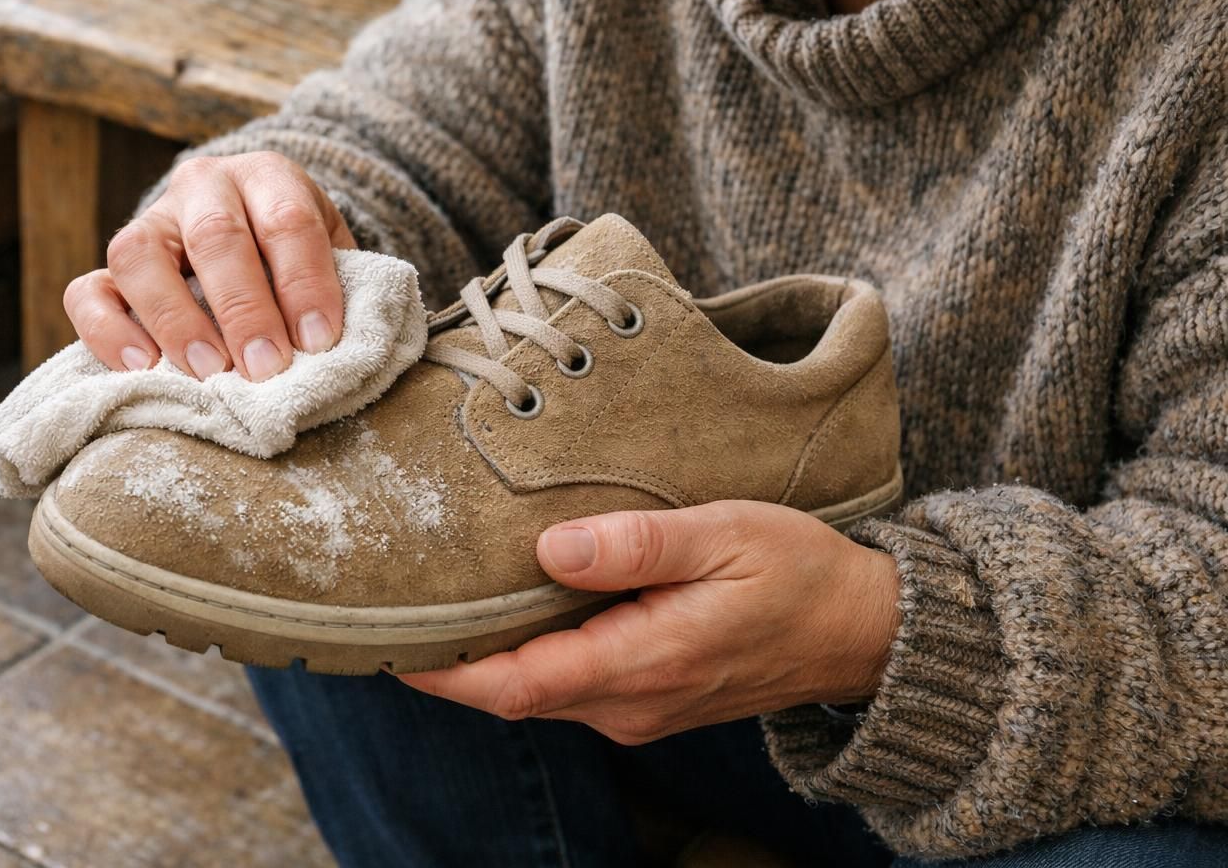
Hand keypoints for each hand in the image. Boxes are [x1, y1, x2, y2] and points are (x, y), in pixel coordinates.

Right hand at [64, 152, 356, 380]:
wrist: (252, 239)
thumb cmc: (300, 260)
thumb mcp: (332, 256)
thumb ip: (337, 288)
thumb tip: (337, 351)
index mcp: (268, 177)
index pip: (287, 219)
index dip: (304, 282)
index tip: (318, 340)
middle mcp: (202, 188)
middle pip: (215, 235)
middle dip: (244, 308)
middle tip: (266, 367)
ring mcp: (149, 223)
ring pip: (139, 255)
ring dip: (175, 319)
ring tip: (209, 372)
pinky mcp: (109, 267)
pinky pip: (87, 291)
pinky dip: (109, 331)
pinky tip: (144, 369)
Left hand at [400, 501, 900, 743]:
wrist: (861, 630)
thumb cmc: (798, 573)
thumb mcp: (724, 536)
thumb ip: (638, 545)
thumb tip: (551, 550)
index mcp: (643, 663)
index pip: (513, 684)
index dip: (442, 669)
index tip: (385, 637)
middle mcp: (629, 703)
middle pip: (510, 694)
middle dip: (447, 660)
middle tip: (390, 605)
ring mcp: (637, 709)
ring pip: (534, 693)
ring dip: (482, 659)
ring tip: (434, 601)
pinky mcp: (646, 699)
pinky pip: (563, 687)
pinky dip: (522, 656)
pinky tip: (505, 611)